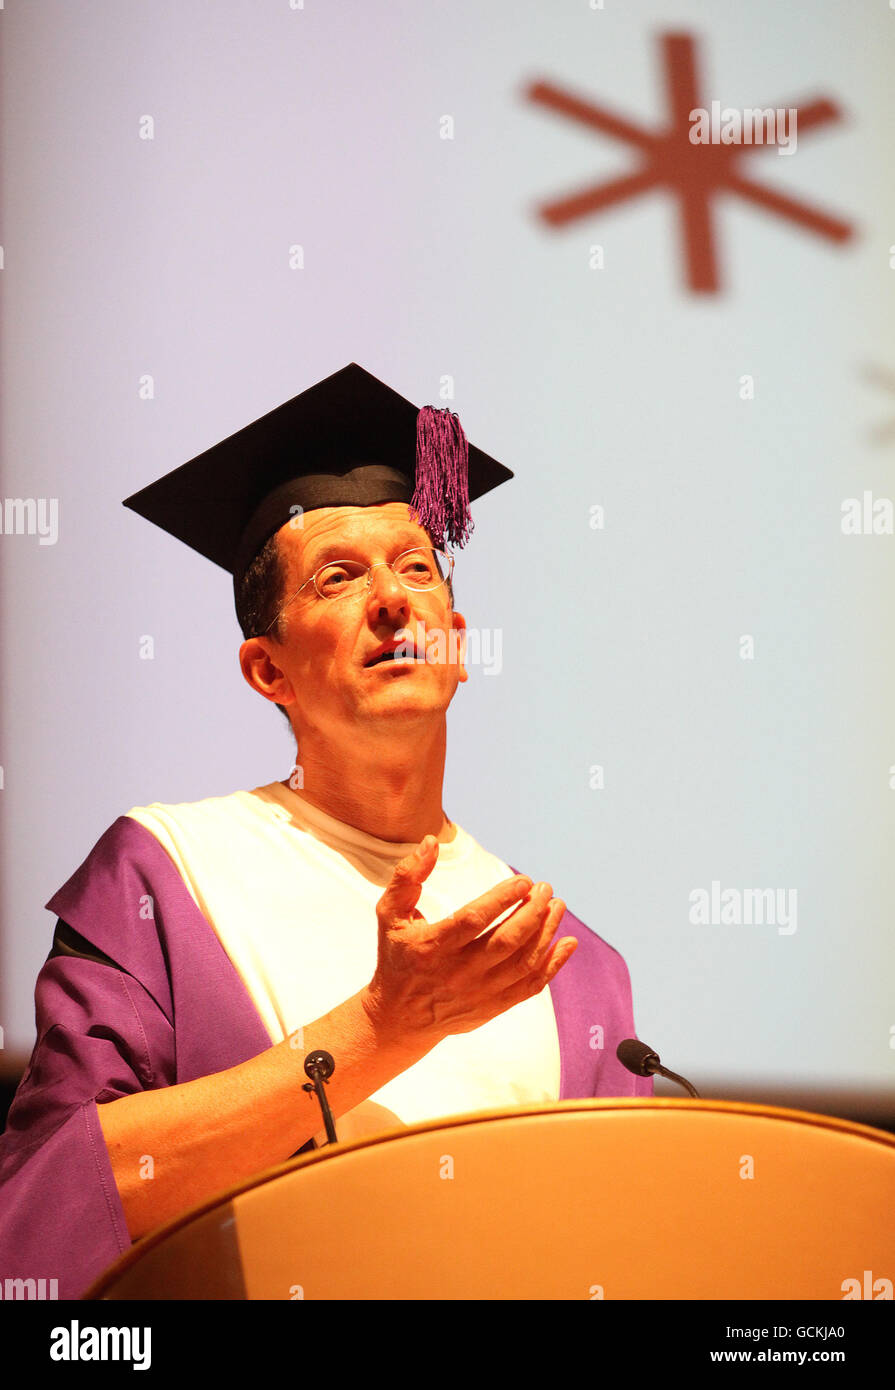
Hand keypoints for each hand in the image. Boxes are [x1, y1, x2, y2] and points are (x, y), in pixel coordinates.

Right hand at [363, 835, 577, 1054]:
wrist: (399, 1018)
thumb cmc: (397, 956)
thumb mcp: (389, 914)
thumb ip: (408, 876)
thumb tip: (431, 842)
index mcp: (432, 946)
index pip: (473, 920)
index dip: (502, 899)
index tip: (524, 881)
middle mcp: (457, 973)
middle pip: (505, 942)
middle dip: (532, 912)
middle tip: (546, 889)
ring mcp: (478, 993)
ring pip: (522, 963)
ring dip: (546, 933)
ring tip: (557, 906)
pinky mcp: (492, 1007)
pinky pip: (530, 987)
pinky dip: (553, 966)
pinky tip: (567, 943)